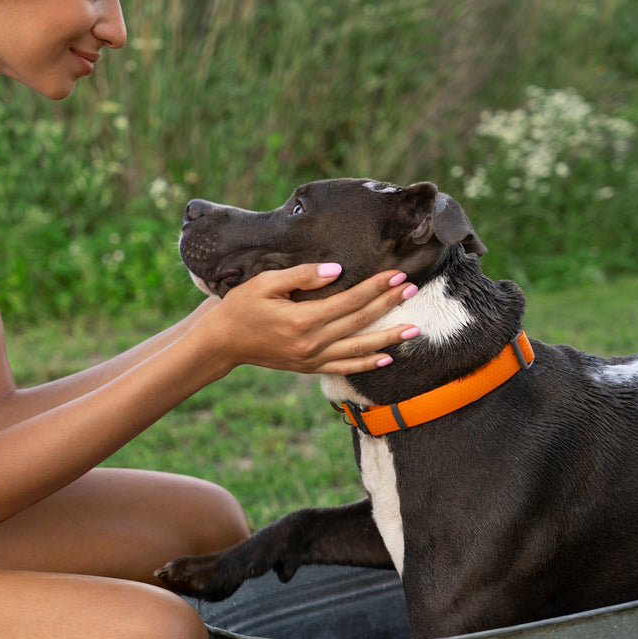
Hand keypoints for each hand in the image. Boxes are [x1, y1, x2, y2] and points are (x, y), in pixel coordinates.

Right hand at [194, 263, 418, 375]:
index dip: (376, 287)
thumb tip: (337, 270)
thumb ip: (303, 276)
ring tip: (414, 328)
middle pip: (360, 321)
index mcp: (302, 319)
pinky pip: (344, 367)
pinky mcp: (308, 367)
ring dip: (388, 337)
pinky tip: (386, 357)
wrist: (222, 343)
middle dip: (388, 304)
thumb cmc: (241, 307)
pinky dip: (366, 363)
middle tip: (412, 289)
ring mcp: (312, 358)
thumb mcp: (265, 283)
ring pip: (358, 348)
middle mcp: (312, 342)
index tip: (397, 274)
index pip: (350, 300)